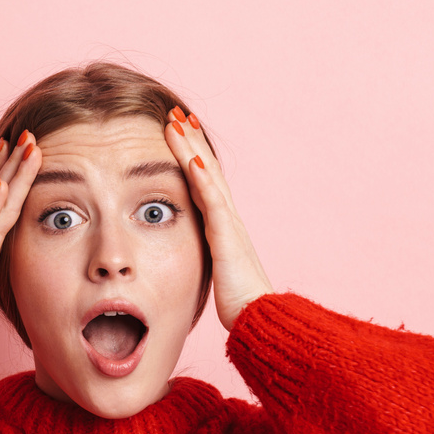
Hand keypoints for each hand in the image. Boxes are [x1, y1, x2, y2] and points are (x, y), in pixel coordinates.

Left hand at [163, 107, 274, 329]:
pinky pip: (213, 203)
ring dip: (192, 149)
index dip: (190, 156)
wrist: (259, 319)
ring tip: (177, 123)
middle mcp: (228, 219)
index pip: (202, 183)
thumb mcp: (215, 272)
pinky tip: (190, 160)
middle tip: (175, 115)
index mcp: (222, 226)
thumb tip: (183, 257)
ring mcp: (229, 225)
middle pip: (205, 170)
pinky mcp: (228, 238)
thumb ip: (203, 257)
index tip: (176, 134)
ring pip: (207, 177)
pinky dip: (202, 180)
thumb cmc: (238, 303)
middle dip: (190, 141)